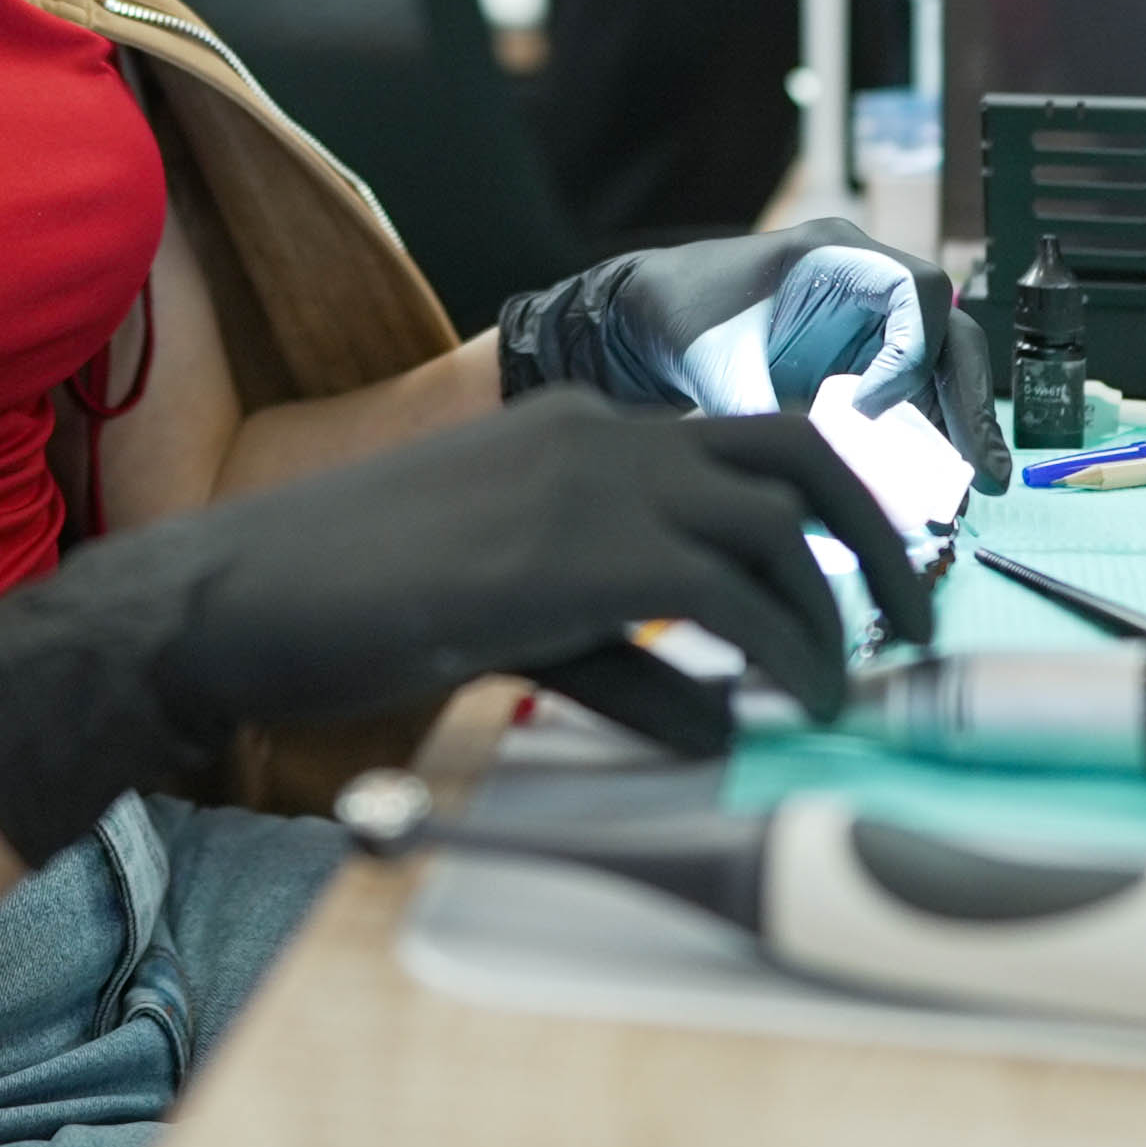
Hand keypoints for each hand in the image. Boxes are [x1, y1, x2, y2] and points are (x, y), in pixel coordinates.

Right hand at [0, 393, 932, 864]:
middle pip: (794, 453)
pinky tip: (789, 710)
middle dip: (874, 534)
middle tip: (907, 618)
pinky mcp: (581, 552)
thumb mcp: (512, 620)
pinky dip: (785, 654)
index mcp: (577, 425)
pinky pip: (732, 597)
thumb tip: (722, 720)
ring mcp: (592, 481)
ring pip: (775, 527)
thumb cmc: (350, 607)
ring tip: (844, 691)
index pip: (741, 443)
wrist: (238, 597)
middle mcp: (601, 431)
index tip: (859, 584)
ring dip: (832, 614)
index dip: (822, 509)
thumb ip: (620, 651)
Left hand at [495, 222, 1013, 493]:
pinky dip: (927, 437)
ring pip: (941, 369)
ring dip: (959, 428)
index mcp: (835, 255)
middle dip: (970, 403)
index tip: (865, 410)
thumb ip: (762, 416)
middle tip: (986, 477)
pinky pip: (914, 395)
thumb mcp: (716, 363)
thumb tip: (810, 485)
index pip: (915, 294)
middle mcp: (868, 281)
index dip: (908, 355)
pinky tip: (935, 490)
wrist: (650, 315)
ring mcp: (871, 321)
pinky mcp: (864, 359)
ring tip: (976, 494)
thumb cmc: (680, 317)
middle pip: (948, 334)